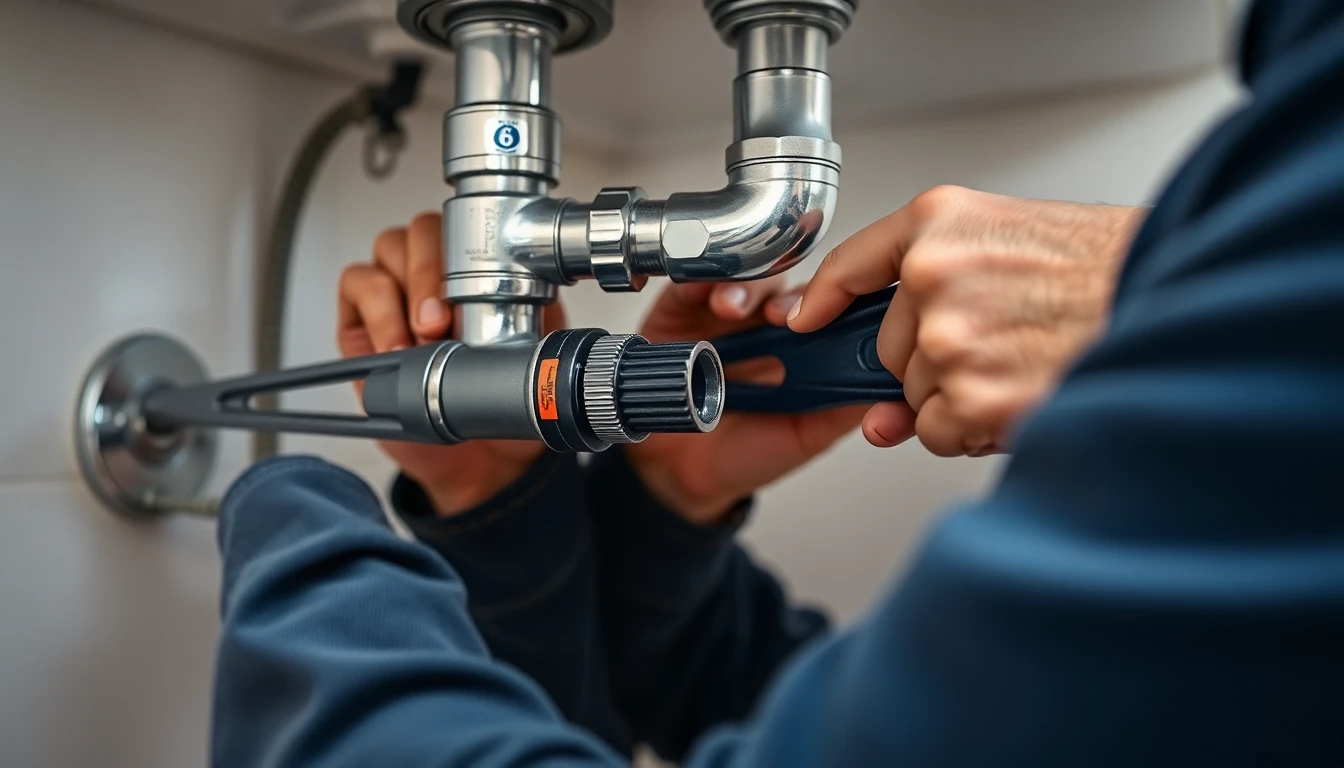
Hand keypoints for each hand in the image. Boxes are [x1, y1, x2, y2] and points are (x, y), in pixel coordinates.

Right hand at [338, 212, 565, 514]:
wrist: (479, 458)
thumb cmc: (501, 403)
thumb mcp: (526, 362)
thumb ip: (526, 334)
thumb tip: (526, 319)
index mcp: (486, 272)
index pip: (472, 228)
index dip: (470, 250)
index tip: (479, 292)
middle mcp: (441, 270)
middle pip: (424, 229)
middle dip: (432, 272)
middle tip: (440, 323)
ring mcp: (401, 285)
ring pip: (389, 248)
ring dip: (404, 293)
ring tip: (420, 340)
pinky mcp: (363, 311)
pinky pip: (358, 283)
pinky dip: (377, 314)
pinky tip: (396, 348)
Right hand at [628, 278, 872, 525]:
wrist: (685, 472)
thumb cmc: (750, 452)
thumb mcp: (808, 435)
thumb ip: (844, 406)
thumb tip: (889, 380)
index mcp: (810, 349)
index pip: (835, 306)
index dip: (836, 303)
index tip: (832, 316)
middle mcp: (773, 325)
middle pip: (790, 285)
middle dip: (788, 296)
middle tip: (778, 315)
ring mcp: (731, 315)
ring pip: (748, 280)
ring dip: (744, 290)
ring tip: (730, 310)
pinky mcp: (685, 310)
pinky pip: (694, 285)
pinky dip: (700, 284)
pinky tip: (702, 295)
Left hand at [789, 186, 1144, 456]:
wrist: (1173, 294)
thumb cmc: (1106, 268)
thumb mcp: (1013, 240)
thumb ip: (934, 300)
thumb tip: (878, 406)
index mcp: (943, 222)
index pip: (856, 261)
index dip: (828, 295)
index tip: (808, 317)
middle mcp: (937, 276)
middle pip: (891, 350)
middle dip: (934, 364)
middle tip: (1005, 343)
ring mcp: (951, 339)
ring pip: (917, 397)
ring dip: (961, 400)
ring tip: (1026, 363)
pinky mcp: (972, 395)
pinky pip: (941, 431)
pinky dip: (976, 429)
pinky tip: (1025, 391)